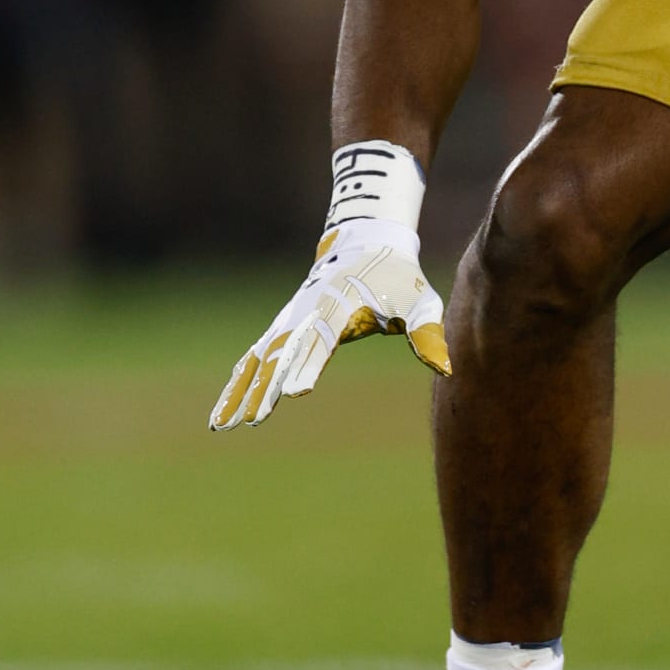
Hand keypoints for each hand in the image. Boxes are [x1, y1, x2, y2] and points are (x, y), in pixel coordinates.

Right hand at [210, 217, 449, 431]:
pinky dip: (239, 383)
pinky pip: (255, 358)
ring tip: (224, 425)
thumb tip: (445, 367)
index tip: (294, 392)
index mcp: (339, 307)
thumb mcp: (419, 301)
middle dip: (268, 386)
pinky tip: (224, 413)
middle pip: (283, 353)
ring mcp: (289, 320)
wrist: (367, 245)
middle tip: (255, 418)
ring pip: (260, 359)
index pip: (320, 340)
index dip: (307, 365)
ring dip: (242, 390)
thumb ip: (427, 334)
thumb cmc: (398, 279)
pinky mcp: (282, 328)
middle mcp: (307, 313)